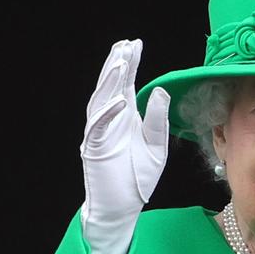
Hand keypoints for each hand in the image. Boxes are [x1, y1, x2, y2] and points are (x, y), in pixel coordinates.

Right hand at [80, 39, 169, 253]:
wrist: (122, 209)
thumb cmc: (137, 180)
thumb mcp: (156, 147)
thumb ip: (157, 120)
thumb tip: (160, 91)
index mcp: (125, 119)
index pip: (126, 85)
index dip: (130, 65)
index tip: (136, 44)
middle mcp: (110, 123)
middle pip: (111, 88)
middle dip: (118, 65)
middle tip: (125, 45)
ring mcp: (100, 135)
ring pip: (101, 102)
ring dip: (110, 82)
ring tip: (120, 62)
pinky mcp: (95, 150)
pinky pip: (98, 128)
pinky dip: (107, 113)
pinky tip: (119, 99)